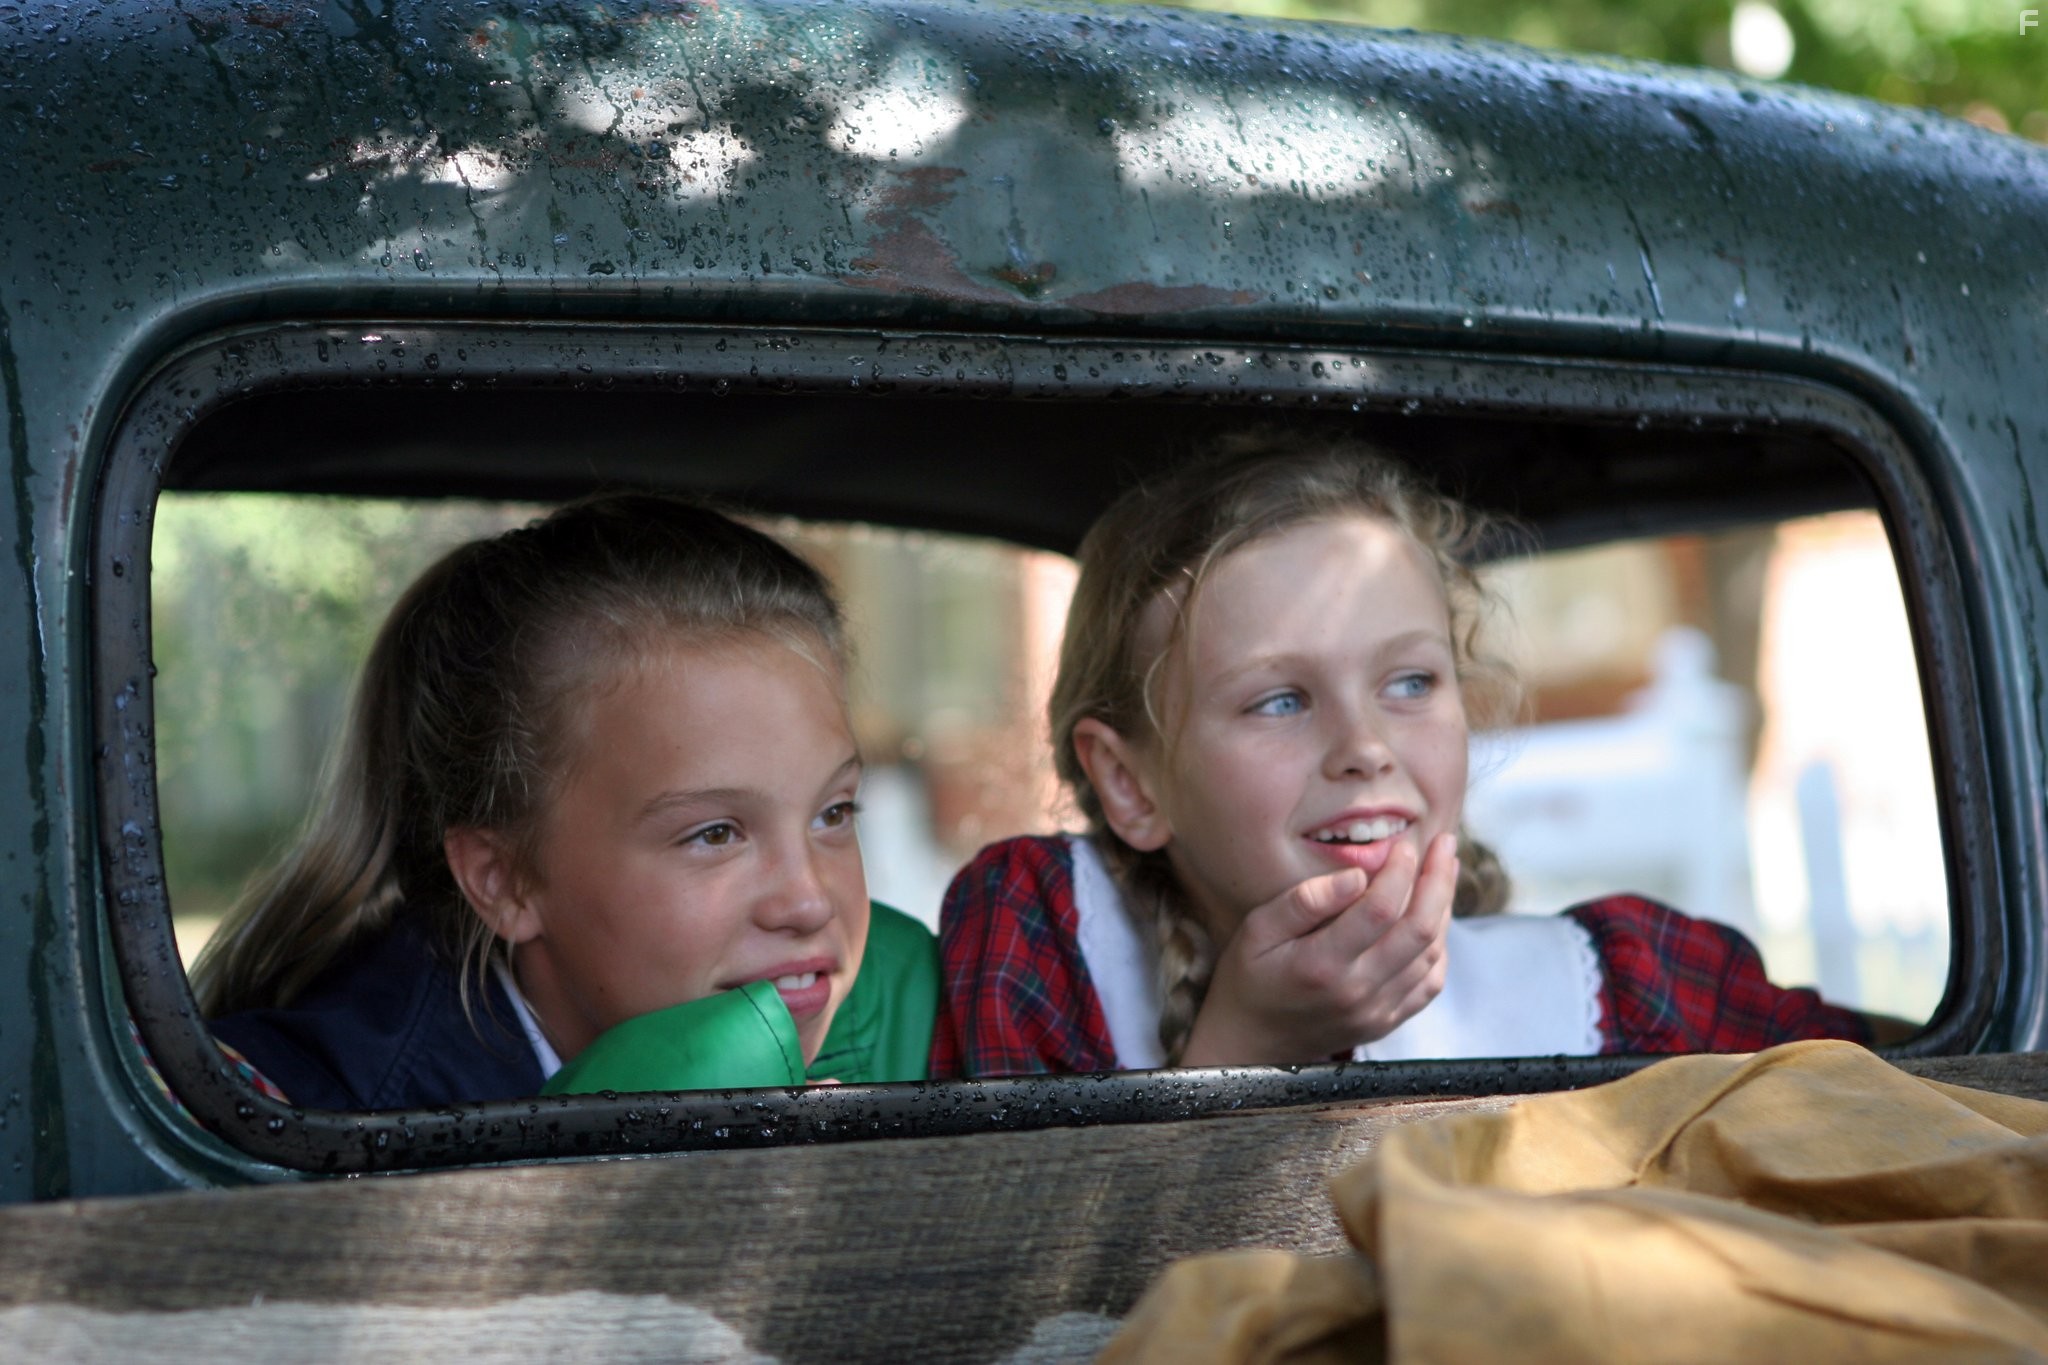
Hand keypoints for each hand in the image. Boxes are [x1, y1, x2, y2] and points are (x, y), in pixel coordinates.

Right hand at [1179, 832, 1456, 1066]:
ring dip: (1443, 908)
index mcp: (1321, 964)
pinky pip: (1429, 983)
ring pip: (1431, 954)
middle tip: (1444, 844)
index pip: (1379, 909)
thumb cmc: (1248, 981)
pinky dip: (1440, 948)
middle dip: (1438, 880)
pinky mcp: (1385, 1022)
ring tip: (1444, 872)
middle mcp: (1357, 991)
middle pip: (1419, 929)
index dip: (1400, 872)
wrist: (1250, 1046)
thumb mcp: (1256, 931)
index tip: (1405, 844)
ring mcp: (1376, 1011)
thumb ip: (1303, 902)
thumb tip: (1355, 875)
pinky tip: (1435, 921)